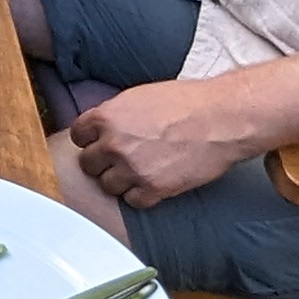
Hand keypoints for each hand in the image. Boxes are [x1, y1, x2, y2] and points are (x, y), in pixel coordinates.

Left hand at [66, 73, 252, 208]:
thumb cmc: (186, 102)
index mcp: (107, 117)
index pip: (78, 136)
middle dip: (103, 162)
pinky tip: (154, 181)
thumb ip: (115, 114)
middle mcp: (114, 144)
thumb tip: (100, 127)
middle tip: (122, 158)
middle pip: (88, 164)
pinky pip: (132, 201)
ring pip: (108, 185)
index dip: (90, 139)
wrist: (221, 119)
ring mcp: (132, 169)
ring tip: (141, 169)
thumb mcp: (140, 97)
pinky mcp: (153, 189)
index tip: (102, 142)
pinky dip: (141, 194)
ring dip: (121, 180)